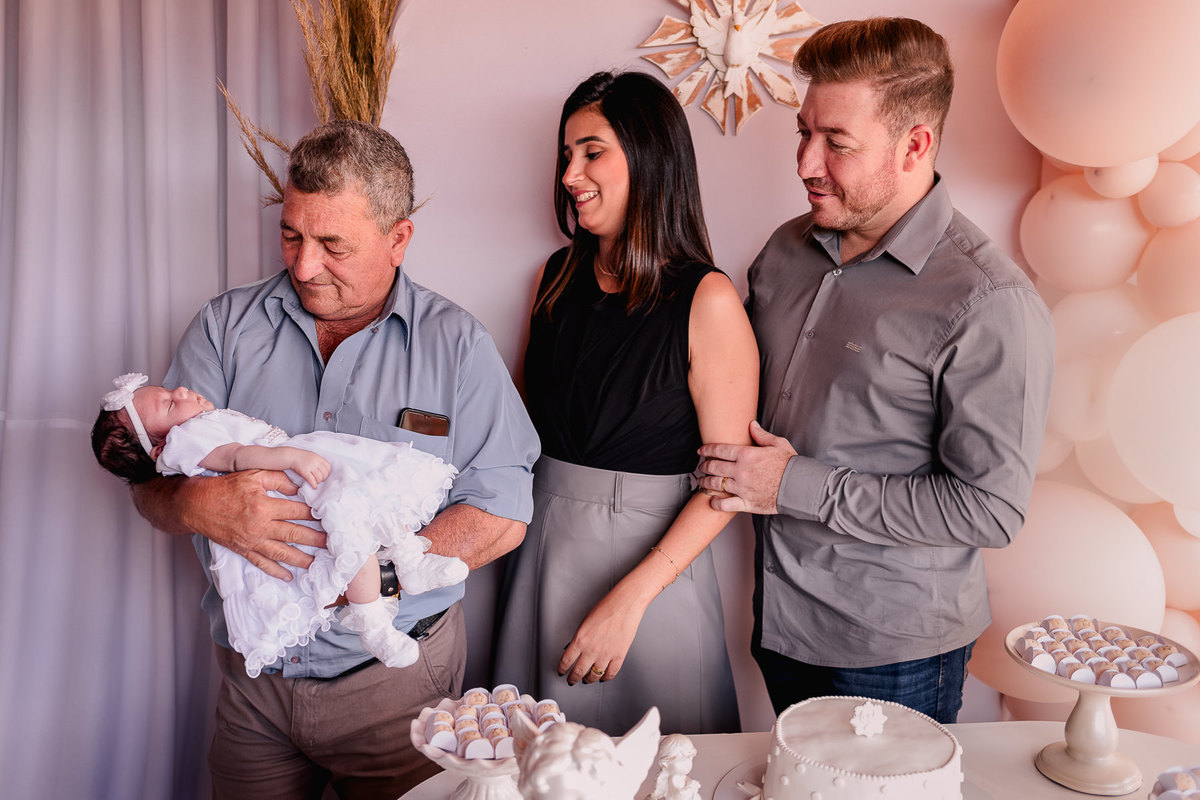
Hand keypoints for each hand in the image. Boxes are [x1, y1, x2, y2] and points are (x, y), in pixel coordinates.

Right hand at [182, 469, 325, 579]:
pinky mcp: (243, 550)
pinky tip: (289, 576)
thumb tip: (299, 486)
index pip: (297, 511)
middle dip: (316, 539)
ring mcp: (252, 541)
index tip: (329, 517)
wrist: (196, 505)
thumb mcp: (252, 475)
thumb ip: (277, 479)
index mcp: (263, 506)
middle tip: (333, 544)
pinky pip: (262, 563)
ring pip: (282, 553)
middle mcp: (260, 526)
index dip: (315, 513)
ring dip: (301, 559)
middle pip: (294, 534)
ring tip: (318, 563)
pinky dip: (276, 571)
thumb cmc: (224, 487)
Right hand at [290, 450, 330, 488]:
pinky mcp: (304, 472)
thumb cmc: (302, 456)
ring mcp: (310, 467)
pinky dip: (314, 485)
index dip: (328, 472)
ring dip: (318, 482)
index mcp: (318, 458)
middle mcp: (315, 462)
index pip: (328, 467)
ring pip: (319, 478)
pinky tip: (314, 487)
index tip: (325, 475)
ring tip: (316, 482)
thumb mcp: (312, 455)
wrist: (291, 456)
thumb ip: (318, 461)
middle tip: (320, 480)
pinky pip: (312, 480)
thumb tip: (324, 469)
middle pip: (324, 473)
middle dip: (323, 478)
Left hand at [557, 587, 646, 684]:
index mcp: (580, 640)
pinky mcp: (619, 656)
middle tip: (572, 680)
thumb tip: (575, 648)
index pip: (566, 661)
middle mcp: (591, 650)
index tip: (562, 671)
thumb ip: (580, 637)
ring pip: (594, 675)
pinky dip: (606, 677)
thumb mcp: (585, 622)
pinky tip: (604, 677)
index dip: (562, 669)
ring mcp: (606, 654)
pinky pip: (611, 673)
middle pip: (579, 671)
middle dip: (573, 678)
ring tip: (587, 679)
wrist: (624, 605)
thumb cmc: (606, 608)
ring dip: (589, 679)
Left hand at [696, 421, 795, 513]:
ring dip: (706, 482)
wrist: (800, 486)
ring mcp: (742, 488)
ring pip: (716, 484)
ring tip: (702, 481)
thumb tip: (752, 425)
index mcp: (747, 455)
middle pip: (714, 467)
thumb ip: (761, 435)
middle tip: (702, 467)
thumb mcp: (778, 444)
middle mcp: (741, 471)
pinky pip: (725, 505)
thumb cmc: (791, 465)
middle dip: (704, 466)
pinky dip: (716, 503)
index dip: (707, 450)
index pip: (719, 450)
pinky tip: (713, 500)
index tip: (701, 451)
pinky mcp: (747, 503)